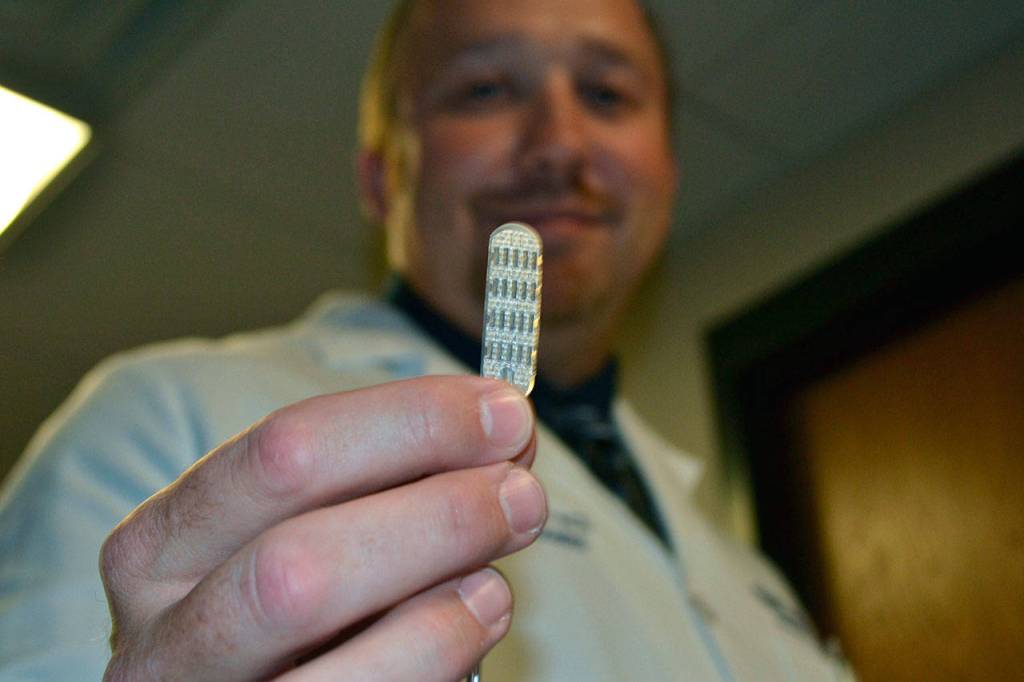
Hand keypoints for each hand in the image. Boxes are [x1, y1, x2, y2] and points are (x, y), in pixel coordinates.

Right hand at [99, 376, 544, 680]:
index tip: (501, 412)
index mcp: (165, 545)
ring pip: (309, 633)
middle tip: (522, 497)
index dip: (407, 421)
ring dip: (437, 595)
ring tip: (498, 581)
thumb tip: (500, 433)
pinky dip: (432, 653)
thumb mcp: (315, 541)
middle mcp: (161, 633)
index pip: (282, 450)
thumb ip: (390, 487)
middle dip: (433, 515)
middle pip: (297, 559)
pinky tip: (472, 626)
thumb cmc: (290, 626)